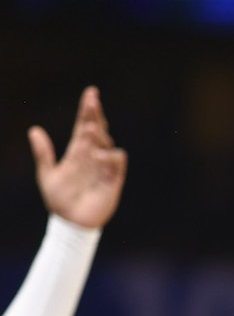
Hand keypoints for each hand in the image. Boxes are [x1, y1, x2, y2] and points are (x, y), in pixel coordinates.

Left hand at [31, 86, 126, 228]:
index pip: (83, 126)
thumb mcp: (47, 174)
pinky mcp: (113, 179)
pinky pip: (117, 161)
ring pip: (107, 142)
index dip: (87, 110)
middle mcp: (92, 155)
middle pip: (97, 129)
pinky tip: (99, 154)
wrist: (71, 222)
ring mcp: (103, 166)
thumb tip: (34, 130)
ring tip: (91, 130)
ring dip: (100, 134)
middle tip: (92, 100)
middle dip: (95, 114)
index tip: (91, 93)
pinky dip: (110, 155)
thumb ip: (43, 153)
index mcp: (77, 152)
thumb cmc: (59, 200)